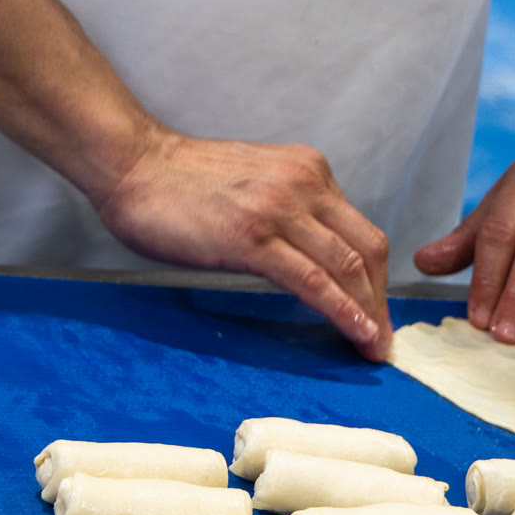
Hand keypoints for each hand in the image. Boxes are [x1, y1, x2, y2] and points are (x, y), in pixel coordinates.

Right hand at [95, 130, 392, 360]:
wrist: (133, 165)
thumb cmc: (179, 183)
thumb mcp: (253, 184)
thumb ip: (286, 211)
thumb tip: (306, 256)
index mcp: (307, 171)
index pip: (360, 231)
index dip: (376, 279)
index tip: (377, 313)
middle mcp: (304, 183)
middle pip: (366, 250)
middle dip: (380, 301)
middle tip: (382, 341)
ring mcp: (280, 209)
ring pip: (346, 267)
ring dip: (367, 314)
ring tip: (373, 349)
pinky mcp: (253, 237)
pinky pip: (312, 281)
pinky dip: (341, 311)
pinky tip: (355, 333)